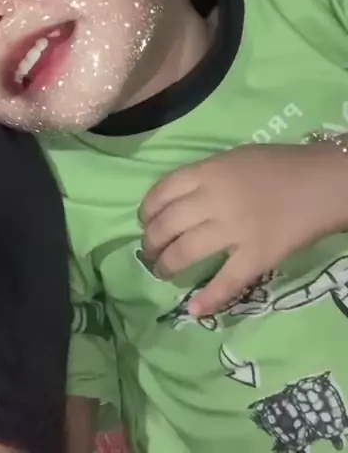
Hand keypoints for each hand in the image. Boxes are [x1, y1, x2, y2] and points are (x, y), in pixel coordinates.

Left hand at [140, 142, 347, 316]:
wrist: (323, 182)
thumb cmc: (279, 165)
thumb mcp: (234, 158)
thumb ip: (207, 177)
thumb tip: (180, 200)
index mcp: (208, 172)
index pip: (162, 192)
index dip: (147, 210)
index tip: (145, 221)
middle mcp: (214, 201)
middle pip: (167, 225)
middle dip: (151, 243)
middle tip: (150, 252)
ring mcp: (234, 230)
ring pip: (185, 252)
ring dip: (167, 265)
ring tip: (163, 272)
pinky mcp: (256, 257)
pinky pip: (226, 282)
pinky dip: (208, 298)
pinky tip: (194, 309)